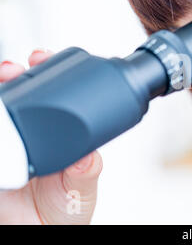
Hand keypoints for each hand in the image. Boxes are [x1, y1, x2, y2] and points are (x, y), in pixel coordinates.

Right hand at [0, 49, 102, 223]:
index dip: (48, 73)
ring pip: (1, 105)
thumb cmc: (65, 210)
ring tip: (2, 77)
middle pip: (22, 92)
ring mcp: (9, 141)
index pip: (55, 94)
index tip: (43, 58)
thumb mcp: (82, 188)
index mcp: (61, 132)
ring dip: (0, 86)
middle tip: (15, 67)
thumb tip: (88, 156)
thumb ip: (86, 172)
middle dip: (17, 73)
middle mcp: (33, 131)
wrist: (37, 233)